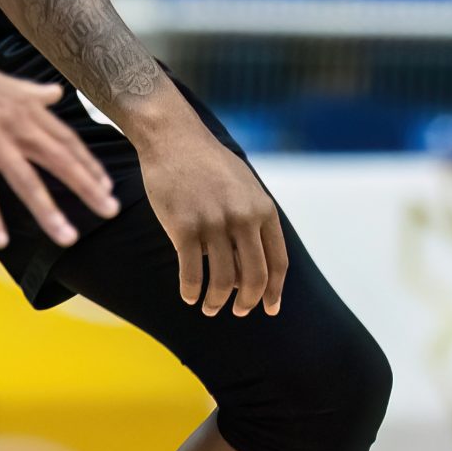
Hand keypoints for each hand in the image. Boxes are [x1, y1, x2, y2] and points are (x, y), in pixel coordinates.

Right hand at [0, 0, 119, 250]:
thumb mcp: (4, 82)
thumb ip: (32, 93)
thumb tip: (57, 93)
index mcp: (26, 109)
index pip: (66, 140)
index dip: (89, 164)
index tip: (107, 186)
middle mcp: (15, 124)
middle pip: (58, 160)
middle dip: (86, 187)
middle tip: (110, 210)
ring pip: (26, 180)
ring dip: (48, 211)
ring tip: (68, 237)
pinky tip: (0, 241)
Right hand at [131, 105, 286, 316]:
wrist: (174, 138)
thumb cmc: (208, 164)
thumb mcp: (244, 187)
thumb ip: (253, 220)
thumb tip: (250, 264)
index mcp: (263, 209)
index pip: (277, 262)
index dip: (275, 291)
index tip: (269, 309)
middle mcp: (243, 218)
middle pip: (253, 277)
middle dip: (247, 302)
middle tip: (238, 312)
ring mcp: (214, 223)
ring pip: (222, 280)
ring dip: (216, 301)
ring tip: (210, 308)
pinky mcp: (184, 226)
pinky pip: (191, 272)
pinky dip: (191, 291)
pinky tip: (189, 296)